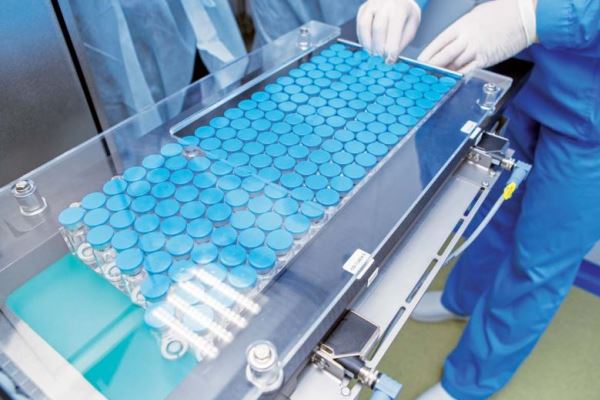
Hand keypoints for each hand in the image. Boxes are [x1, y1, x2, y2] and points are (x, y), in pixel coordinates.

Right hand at [357, 0, 421, 63]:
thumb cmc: (406, 15)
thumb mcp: (411, 26)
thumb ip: (402, 41)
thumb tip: (390, 58)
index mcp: (400, 9)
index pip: (394, 31)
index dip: (391, 48)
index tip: (390, 60)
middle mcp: (385, 4)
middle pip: (378, 28)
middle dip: (378, 47)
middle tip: (380, 59)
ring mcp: (372, 5)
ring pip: (364, 25)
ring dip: (367, 44)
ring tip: (372, 54)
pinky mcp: (363, 9)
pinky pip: (359, 25)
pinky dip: (362, 39)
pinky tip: (368, 46)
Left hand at [418, 0, 536, 73]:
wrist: (524, 15)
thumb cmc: (502, 12)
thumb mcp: (475, 16)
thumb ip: (461, 30)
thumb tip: (450, 42)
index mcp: (461, 25)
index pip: (438, 42)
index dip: (427, 54)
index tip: (419, 62)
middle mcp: (466, 38)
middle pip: (443, 56)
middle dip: (431, 67)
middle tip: (422, 75)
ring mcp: (476, 49)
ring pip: (454, 65)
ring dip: (443, 73)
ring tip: (434, 80)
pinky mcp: (486, 59)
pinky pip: (468, 70)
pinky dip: (458, 76)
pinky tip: (451, 81)